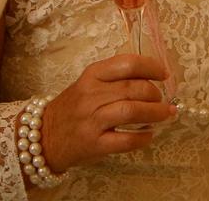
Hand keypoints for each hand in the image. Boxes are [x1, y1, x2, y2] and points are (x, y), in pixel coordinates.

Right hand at [41, 54, 176, 171]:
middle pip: (132, 88)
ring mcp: (91, 120)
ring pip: (130, 111)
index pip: (126, 64)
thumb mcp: (89, 84)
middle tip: (163, 99)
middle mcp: (90, 94)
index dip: (151, 67)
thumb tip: (153, 78)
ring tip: (165, 114)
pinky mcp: (94, 144)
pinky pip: (125, 140)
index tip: (164, 74)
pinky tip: (150, 135)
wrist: (43, 136)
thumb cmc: (72, 108)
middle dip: (155, 93)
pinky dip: (143, 137)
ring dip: (155, 113)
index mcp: (92, 75)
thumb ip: (115, 79)